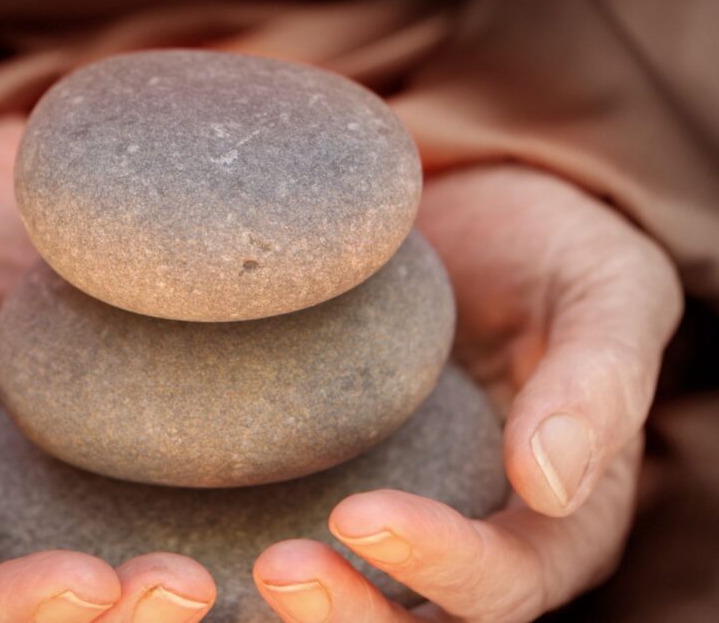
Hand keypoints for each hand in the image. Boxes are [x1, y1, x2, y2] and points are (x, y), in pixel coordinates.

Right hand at [0, 116, 215, 621]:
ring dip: (155, 615)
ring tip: (214, 581)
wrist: (7, 217)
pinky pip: (158, 539)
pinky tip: (264, 556)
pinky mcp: (124, 493)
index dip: (3, 616)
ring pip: (102, 608)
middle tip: (181, 588)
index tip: (89, 582)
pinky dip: (212, 561)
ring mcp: (53, 523)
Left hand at [252, 165, 681, 621]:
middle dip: (352, 611)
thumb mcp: (604, 292)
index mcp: (563, 520)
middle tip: (277, 567)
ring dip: (303, 606)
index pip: (507, 579)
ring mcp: (409, 522)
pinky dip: (249, 556)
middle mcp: (482, 541)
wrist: (482, 217)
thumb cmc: (554, 254)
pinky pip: (302, 536)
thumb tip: (549, 485)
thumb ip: (595, 382)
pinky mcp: (339, 484)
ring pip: (358, 604)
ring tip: (244, 566)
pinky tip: (196, 543)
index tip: (359, 513)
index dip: (440, 564)